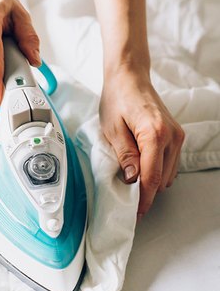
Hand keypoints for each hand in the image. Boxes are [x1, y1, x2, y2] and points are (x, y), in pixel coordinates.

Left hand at [99, 68, 184, 219]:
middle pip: (161, 179)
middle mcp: (172, 136)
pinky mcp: (177, 135)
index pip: (151, 177)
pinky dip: (157, 170)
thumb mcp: (112, 129)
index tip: (135, 213)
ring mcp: (177, 136)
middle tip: (126, 196)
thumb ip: (124, 155)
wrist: (130, 77)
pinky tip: (141, 166)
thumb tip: (131, 181)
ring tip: (131, 177)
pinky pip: (170, 163)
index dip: (143, 199)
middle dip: (145, 191)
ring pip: (168, 174)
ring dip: (151, 181)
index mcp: (154, 134)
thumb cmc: (117, 98)